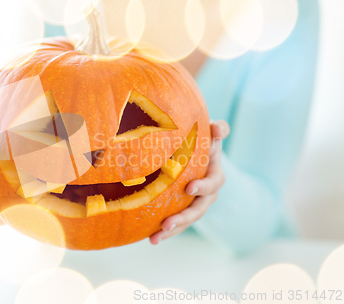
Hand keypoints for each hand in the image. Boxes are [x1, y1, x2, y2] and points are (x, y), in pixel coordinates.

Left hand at [149, 120, 229, 244]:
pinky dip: (164, 232)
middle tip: (166, 224)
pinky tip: (150, 239)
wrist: (195, 151)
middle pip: (198, 210)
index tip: (189, 188)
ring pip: (186, 221)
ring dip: (172, 231)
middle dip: (183, 218)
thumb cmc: (202, 140)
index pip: (213, 183)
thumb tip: (217, 129)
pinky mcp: (182, 210)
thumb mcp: (211, 132)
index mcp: (215, 176)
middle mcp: (207, 195)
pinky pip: (176, 223)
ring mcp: (195, 204)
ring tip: (155, 238)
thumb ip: (218, 129)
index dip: (203, 187)